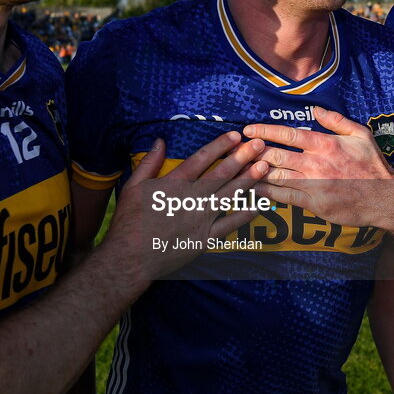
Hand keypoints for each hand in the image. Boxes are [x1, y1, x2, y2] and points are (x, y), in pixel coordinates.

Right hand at [107, 131, 267, 279]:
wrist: (132, 258)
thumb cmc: (129, 221)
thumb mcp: (132, 187)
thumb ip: (149, 163)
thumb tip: (160, 141)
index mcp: (174, 184)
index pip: (201, 159)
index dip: (219, 146)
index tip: (234, 135)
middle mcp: (191, 199)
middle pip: (221, 174)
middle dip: (242, 157)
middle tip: (258, 145)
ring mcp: (201, 219)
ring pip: (230, 195)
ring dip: (248, 180)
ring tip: (264, 166)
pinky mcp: (205, 239)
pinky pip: (230, 225)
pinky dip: (245, 214)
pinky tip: (259, 203)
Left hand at [243, 105, 393, 228]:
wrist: (385, 197)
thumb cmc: (372, 165)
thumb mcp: (360, 135)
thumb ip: (336, 120)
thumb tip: (315, 109)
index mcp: (324, 144)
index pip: (287, 134)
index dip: (264, 131)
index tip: (248, 130)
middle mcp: (315, 162)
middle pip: (275, 155)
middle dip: (252, 152)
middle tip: (236, 150)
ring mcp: (313, 184)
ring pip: (275, 176)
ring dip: (254, 172)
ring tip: (238, 169)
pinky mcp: (313, 203)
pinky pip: (283, 197)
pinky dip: (266, 193)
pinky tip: (253, 189)